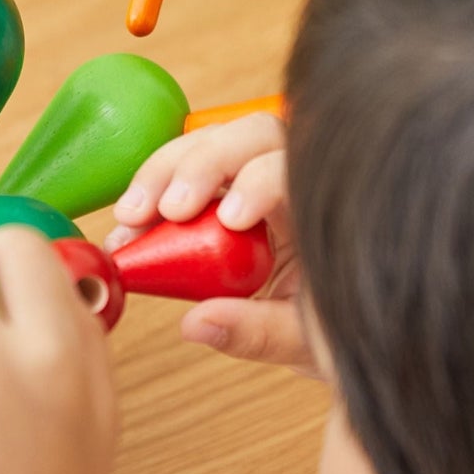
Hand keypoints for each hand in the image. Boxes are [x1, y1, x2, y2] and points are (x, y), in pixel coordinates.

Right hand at [111, 115, 310, 370]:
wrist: (342, 320)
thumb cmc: (332, 324)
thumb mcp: (302, 339)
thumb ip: (256, 330)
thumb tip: (196, 323)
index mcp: (322, 207)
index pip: (293, 168)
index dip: (259, 182)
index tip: (229, 221)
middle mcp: (293, 176)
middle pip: (249, 134)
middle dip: (199, 164)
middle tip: (164, 210)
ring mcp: (257, 174)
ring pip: (211, 140)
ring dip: (164, 171)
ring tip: (131, 219)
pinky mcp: (226, 184)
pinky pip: (189, 166)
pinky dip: (156, 187)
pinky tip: (132, 224)